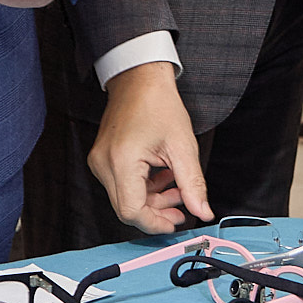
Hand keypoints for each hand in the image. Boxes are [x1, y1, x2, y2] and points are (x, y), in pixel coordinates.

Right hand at [88, 63, 211, 234]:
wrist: (139, 79)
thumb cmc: (158, 104)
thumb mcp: (183, 146)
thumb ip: (193, 184)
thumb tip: (202, 212)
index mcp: (121, 161)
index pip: (131, 211)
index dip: (155, 223)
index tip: (176, 222)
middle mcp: (104, 164)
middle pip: (127, 209)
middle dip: (156, 212)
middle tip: (182, 207)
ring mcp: (100, 162)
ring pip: (124, 198)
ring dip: (152, 200)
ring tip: (177, 188)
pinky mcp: (102, 159)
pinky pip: (121, 185)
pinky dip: (143, 188)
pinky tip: (162, 177)